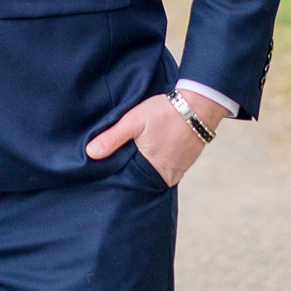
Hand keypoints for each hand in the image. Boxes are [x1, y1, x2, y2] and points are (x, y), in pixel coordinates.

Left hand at [85, 89, 230, 184]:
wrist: (200, 104)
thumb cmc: (166, 111)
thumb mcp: (134, 120)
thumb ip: (112, 138)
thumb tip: (90, 154)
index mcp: (152, 169)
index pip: (130, 185)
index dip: (119, 182)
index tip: (108, 179)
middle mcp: (166, 176)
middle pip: (143, 184)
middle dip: (131, 180)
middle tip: (119, 172)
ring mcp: (178, 172)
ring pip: (154, 179)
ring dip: (145, 173)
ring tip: (133, 165)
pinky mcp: (185, 165)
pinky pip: (166, 172)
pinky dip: (157, 168)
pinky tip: (150, 159)